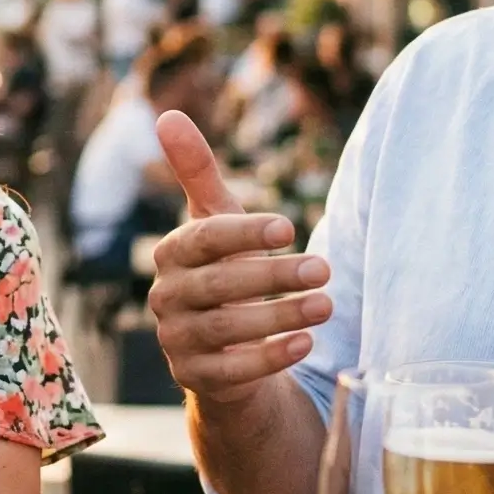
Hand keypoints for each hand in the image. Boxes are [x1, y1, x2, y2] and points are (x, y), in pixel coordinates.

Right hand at [145, 111, 330, 416]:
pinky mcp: (197, 380)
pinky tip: (306, 343)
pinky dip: (268, 357)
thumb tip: (167, 113)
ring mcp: (177, 342)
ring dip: (278, 315)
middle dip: (271, 276)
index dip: (243, 232)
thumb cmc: (225, 273)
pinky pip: (231, 372)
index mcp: (170, 255)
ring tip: (327, 304)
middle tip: (324, 267)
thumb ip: (197, 172)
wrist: (224, 350)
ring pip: (224, 329)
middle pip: (214, 286)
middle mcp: (166, 299)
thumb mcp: (218, 223)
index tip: (290, 227)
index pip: (201, 240)